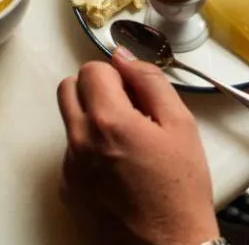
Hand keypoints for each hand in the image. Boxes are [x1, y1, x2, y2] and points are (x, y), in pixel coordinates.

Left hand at [57, 48, 219, 244]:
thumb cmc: (180, 191)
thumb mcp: (180, 125)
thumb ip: (149, 81)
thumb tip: (125, 57)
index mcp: (108, 121)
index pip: (90, 69)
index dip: (115, 75)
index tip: (132, 92)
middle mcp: (80, 142)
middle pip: (68, 88)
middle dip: (95, 90)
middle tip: (126, 109)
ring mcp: (70, 168)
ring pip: (69, 121)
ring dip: (91, 121)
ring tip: (126, 145)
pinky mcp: (68, 189)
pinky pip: (71, 153)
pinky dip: (89, 151)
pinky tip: (117, 168)